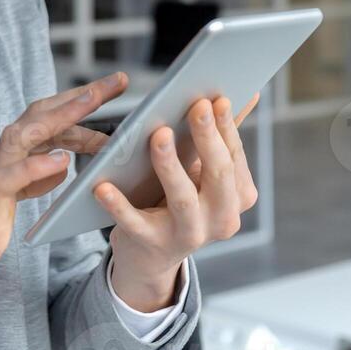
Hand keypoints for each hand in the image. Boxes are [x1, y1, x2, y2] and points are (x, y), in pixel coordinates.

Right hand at [0, 74, 127, 338]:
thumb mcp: (2, 207)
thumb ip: (28, 183)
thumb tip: (59, 165)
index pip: (43, 126)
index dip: (78, 112)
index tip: (115, 99)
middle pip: (37, 117)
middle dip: (79, 98)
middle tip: (118, 81)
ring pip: (21, 136)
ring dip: (60, 117)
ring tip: (93, 102)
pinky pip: (6, 180)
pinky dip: (34, 168)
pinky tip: (62, 163)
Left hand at [98, 93, 259, 311]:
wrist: (152, 255)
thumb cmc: (181, 200)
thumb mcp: (204, 173)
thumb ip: (221, 137)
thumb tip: (247, 95)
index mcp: (238, 197)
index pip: (234, 156)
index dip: (226, 127)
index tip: (217, 98)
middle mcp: (221, 219)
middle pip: (218, 175)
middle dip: (208, 139)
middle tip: (196, 106)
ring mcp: (188, 235)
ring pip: (182, 199)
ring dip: (171, 165)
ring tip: (158, 135)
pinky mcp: (152, 243)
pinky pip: (135, 222)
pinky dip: (119, 205)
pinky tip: (103, 186)